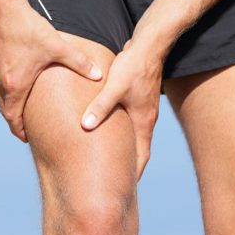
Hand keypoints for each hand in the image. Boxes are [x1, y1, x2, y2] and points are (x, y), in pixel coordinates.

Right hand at [0, 4, 102, 141]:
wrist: (4, 8)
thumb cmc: (30, 28)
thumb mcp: (58, 46)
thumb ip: (79, 62)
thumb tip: (99, 75)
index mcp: (16, 85)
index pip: (14, 119)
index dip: (21, 131)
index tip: (28, 138)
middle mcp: (0, 82)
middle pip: (5, 112)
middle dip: (15, 122)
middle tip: (25, 131)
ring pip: (0, 98)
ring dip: (10, 106)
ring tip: (21, 111)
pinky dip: (5, 90)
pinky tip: (15, 85)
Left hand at [79, 40, 163, 180]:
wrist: (150, 44)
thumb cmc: (134, 65)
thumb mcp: (115, 86)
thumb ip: (100, 106)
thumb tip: (85, 125)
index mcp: (143, 122)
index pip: (141, 157)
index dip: (133, 174)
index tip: (124, 190)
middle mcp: (145, 119)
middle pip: (139, 151)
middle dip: (128, 167)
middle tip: (114, 182)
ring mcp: (143, 110)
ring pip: (134, 137)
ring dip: (125, 150)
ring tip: (110, 163)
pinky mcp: (138, 99)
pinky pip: (130, 124)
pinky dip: (122, 134)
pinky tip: (108, 132)